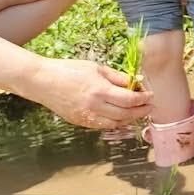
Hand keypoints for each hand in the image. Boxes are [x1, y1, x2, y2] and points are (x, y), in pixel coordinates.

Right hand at [28, 59, 154, 129]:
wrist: (42, 81)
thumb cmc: (69, 70)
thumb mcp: (97, 68)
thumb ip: (117, 77)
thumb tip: (136, 82)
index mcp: (100, 91)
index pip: (130, 100)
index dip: (143, 99)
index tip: (151, 96)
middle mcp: (94, 107)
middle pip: (126, 114)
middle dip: (141, 111)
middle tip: (150, 107)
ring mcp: (86, 117)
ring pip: (115, 124)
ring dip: (129, 119)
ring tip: (137, 112)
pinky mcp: (79, 122)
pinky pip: (102, 126)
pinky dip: (115, 122)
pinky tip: (120, 116)